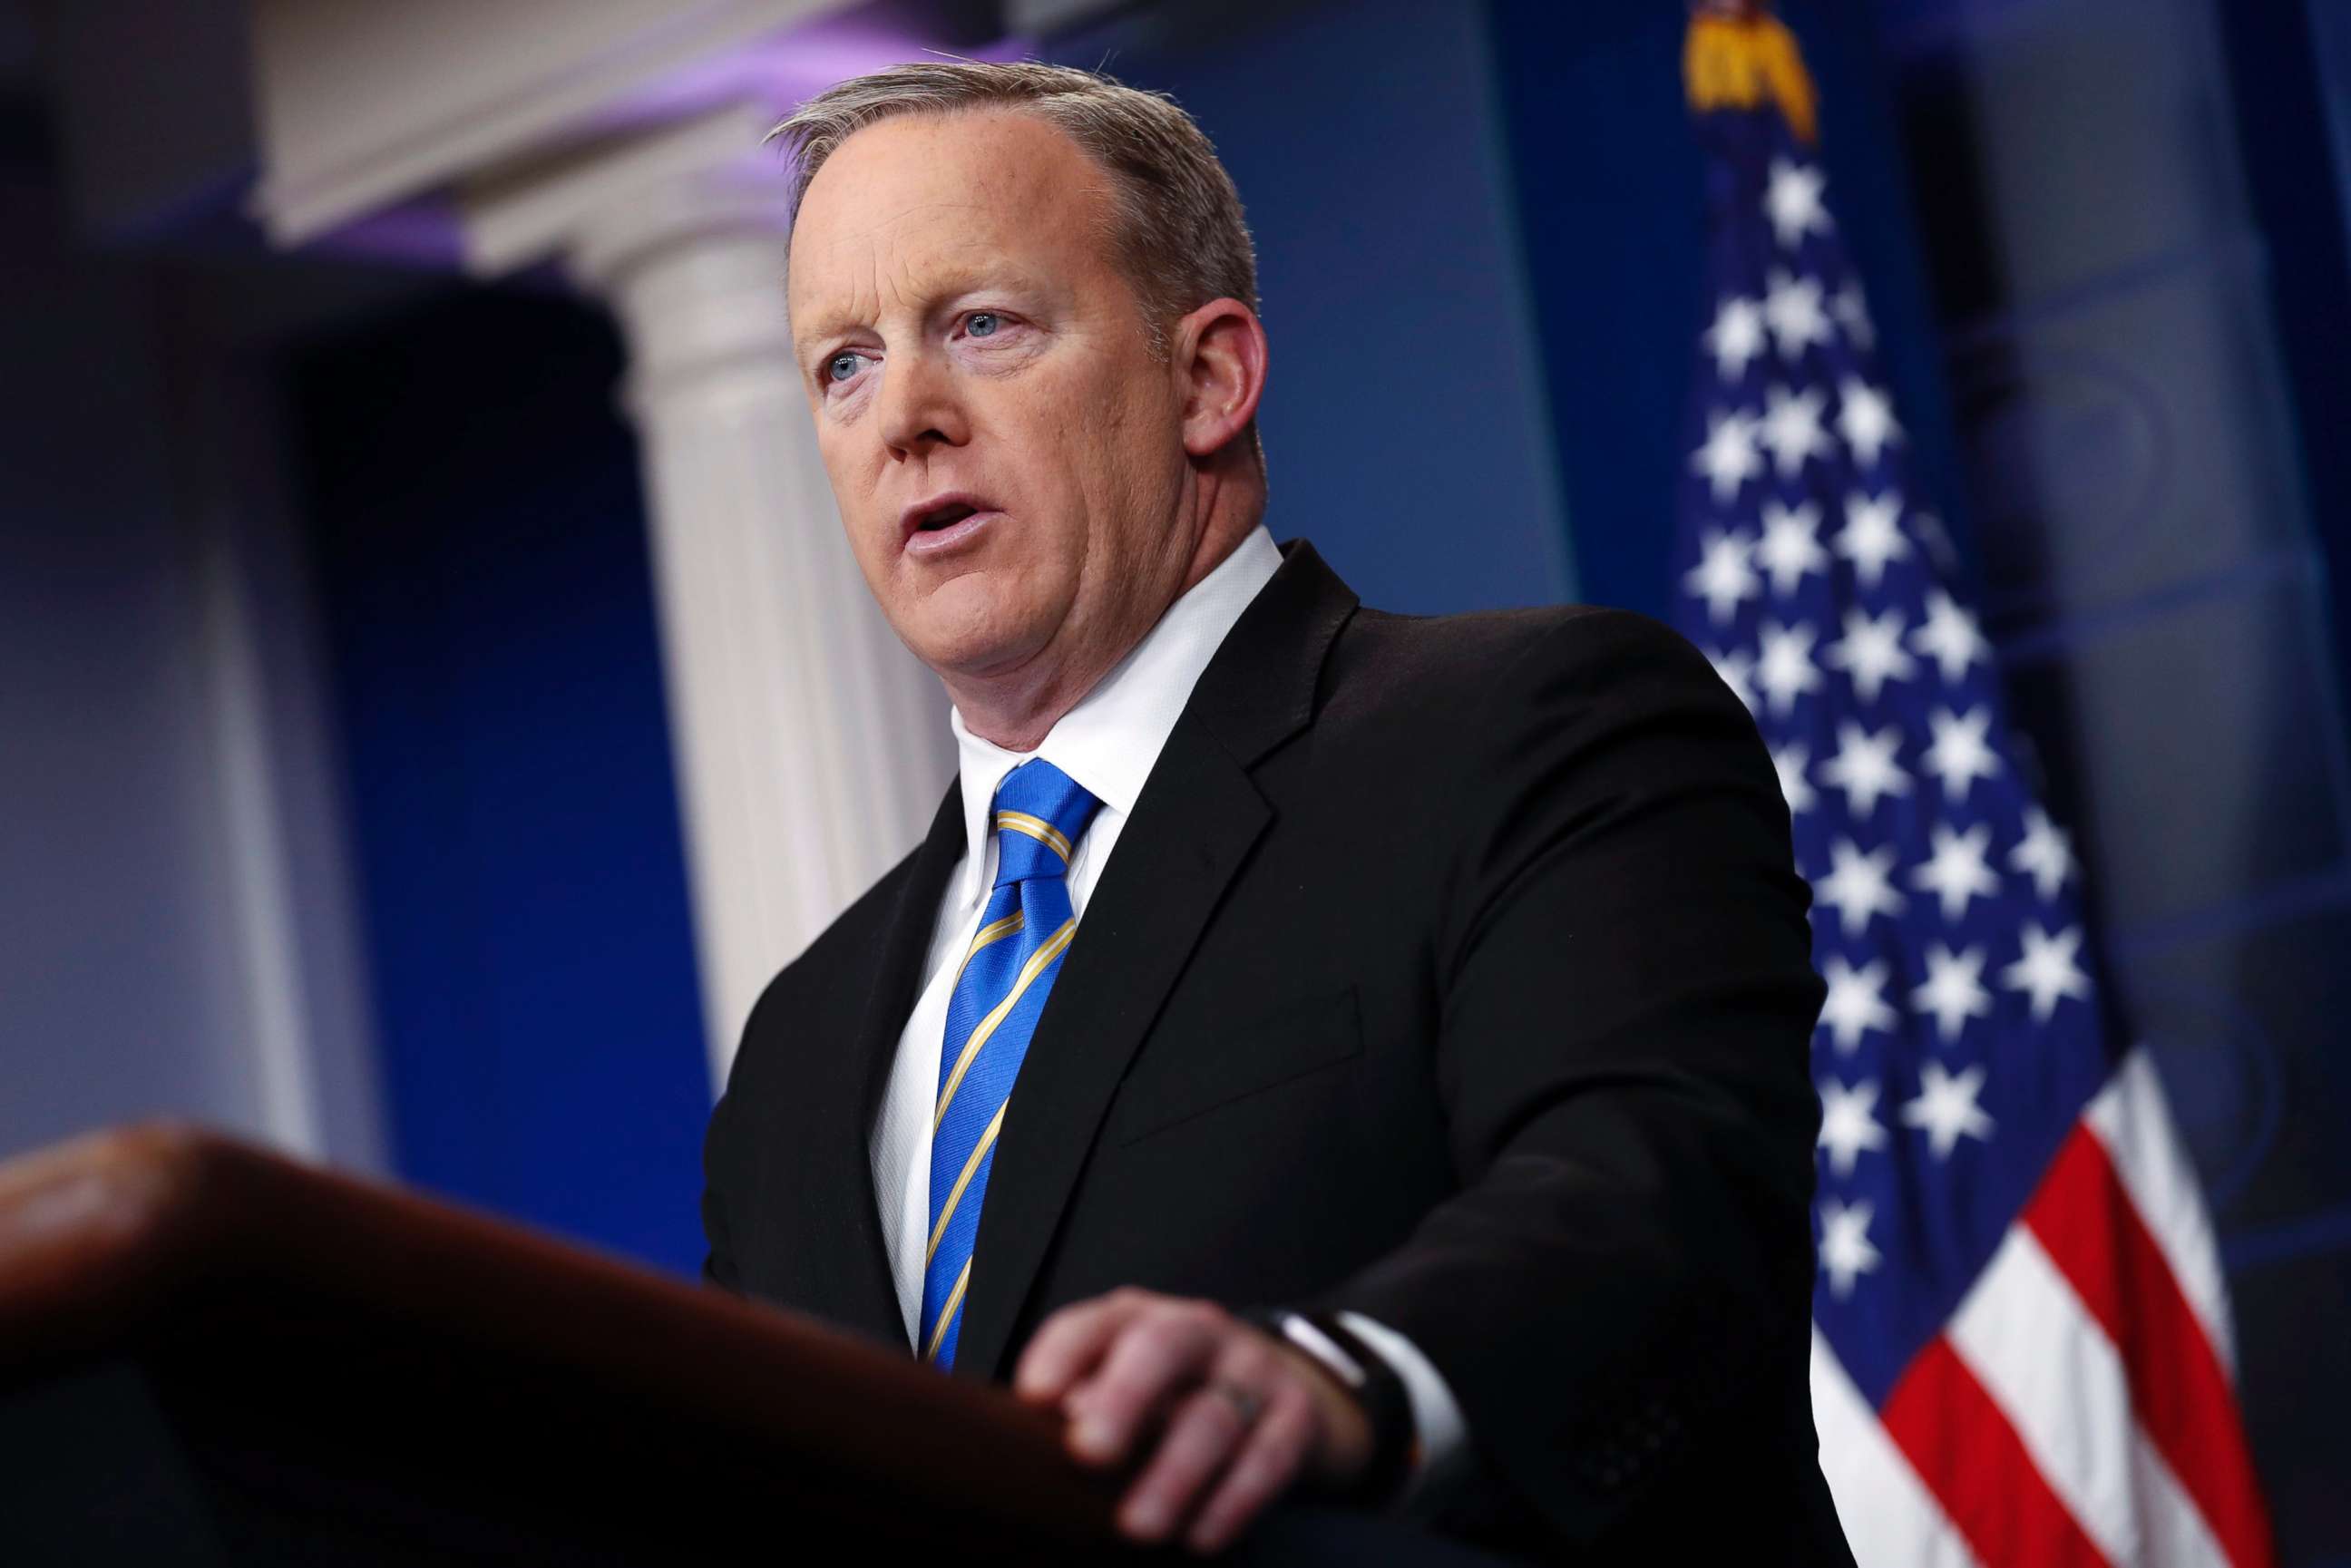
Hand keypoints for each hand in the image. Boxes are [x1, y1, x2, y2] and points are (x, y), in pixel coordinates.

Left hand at [1013, 1288, 1374, 1552]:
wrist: (1291, 1389)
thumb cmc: (1178, 1396)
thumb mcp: (1128, 1385)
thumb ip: (1083, 1405)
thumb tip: (1044, 1437)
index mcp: (1138, 1319)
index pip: (1093, 1323)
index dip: (1061, 1354)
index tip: (1033, 1397)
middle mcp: (1198, 1331)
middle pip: (1161, 1348)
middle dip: (1123, 1398)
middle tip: (1088, 1452)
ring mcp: (1253, 1369)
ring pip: (1215, 1414)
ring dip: (1174, 1474)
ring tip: (1137, 1527)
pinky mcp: (1296, 1415)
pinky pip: (1269, 1457)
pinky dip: (1233, 1501)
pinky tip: (1200, 1538)